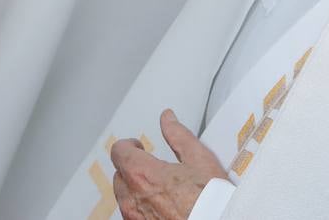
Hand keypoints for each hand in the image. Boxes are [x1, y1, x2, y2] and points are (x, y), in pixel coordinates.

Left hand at [111, 109, 228, 219]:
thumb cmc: (210, 201)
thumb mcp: (199, 159)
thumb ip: (178, 135)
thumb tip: (168, 119)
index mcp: (142, 175)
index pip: (118, 152)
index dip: (128, 145)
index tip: (138, 146)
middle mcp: (133, 199)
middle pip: (120, 176)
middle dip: (132, 167)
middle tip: (150, 166)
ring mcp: (135, 219)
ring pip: (125, 198)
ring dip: (135, 189)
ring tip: (158, 188)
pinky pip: (133, 215)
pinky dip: (142, 208)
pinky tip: (161, 206)